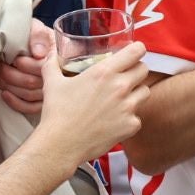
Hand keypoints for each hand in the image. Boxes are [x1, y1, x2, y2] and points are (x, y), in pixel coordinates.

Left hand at [0, 20, 52, 114]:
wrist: (36, 44)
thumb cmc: (34, 35)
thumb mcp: (36, 27)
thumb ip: (38, 34)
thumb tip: (38, 53)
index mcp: (61, 56)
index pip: (43, 67)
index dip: (25, 64)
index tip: (15, 58)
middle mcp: (60, 76)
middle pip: (33, 83)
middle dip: (11, 75)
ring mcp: (54, 91)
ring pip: (29, 95)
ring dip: (9, 86)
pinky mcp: (45, 102)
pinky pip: (31, 108)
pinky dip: (15, 103)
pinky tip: (4, 94)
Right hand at [34, 41, 149, 163]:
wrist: (60, 144)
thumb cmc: (57, 113)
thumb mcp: (52, 83)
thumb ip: (52, 64)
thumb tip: (50, 53)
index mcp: (104, 72)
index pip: (136, 51)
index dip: (136, 50)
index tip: (132, 53)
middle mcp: (120, 87)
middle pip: (143, 69)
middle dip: (135, 70)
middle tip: (124, 77)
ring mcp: (128, 107)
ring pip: (145, 91)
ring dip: (136, 93)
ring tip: (120, 99)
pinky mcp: (131, 125)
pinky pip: (138, 116)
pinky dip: (129, 117)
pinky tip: (114, 120)